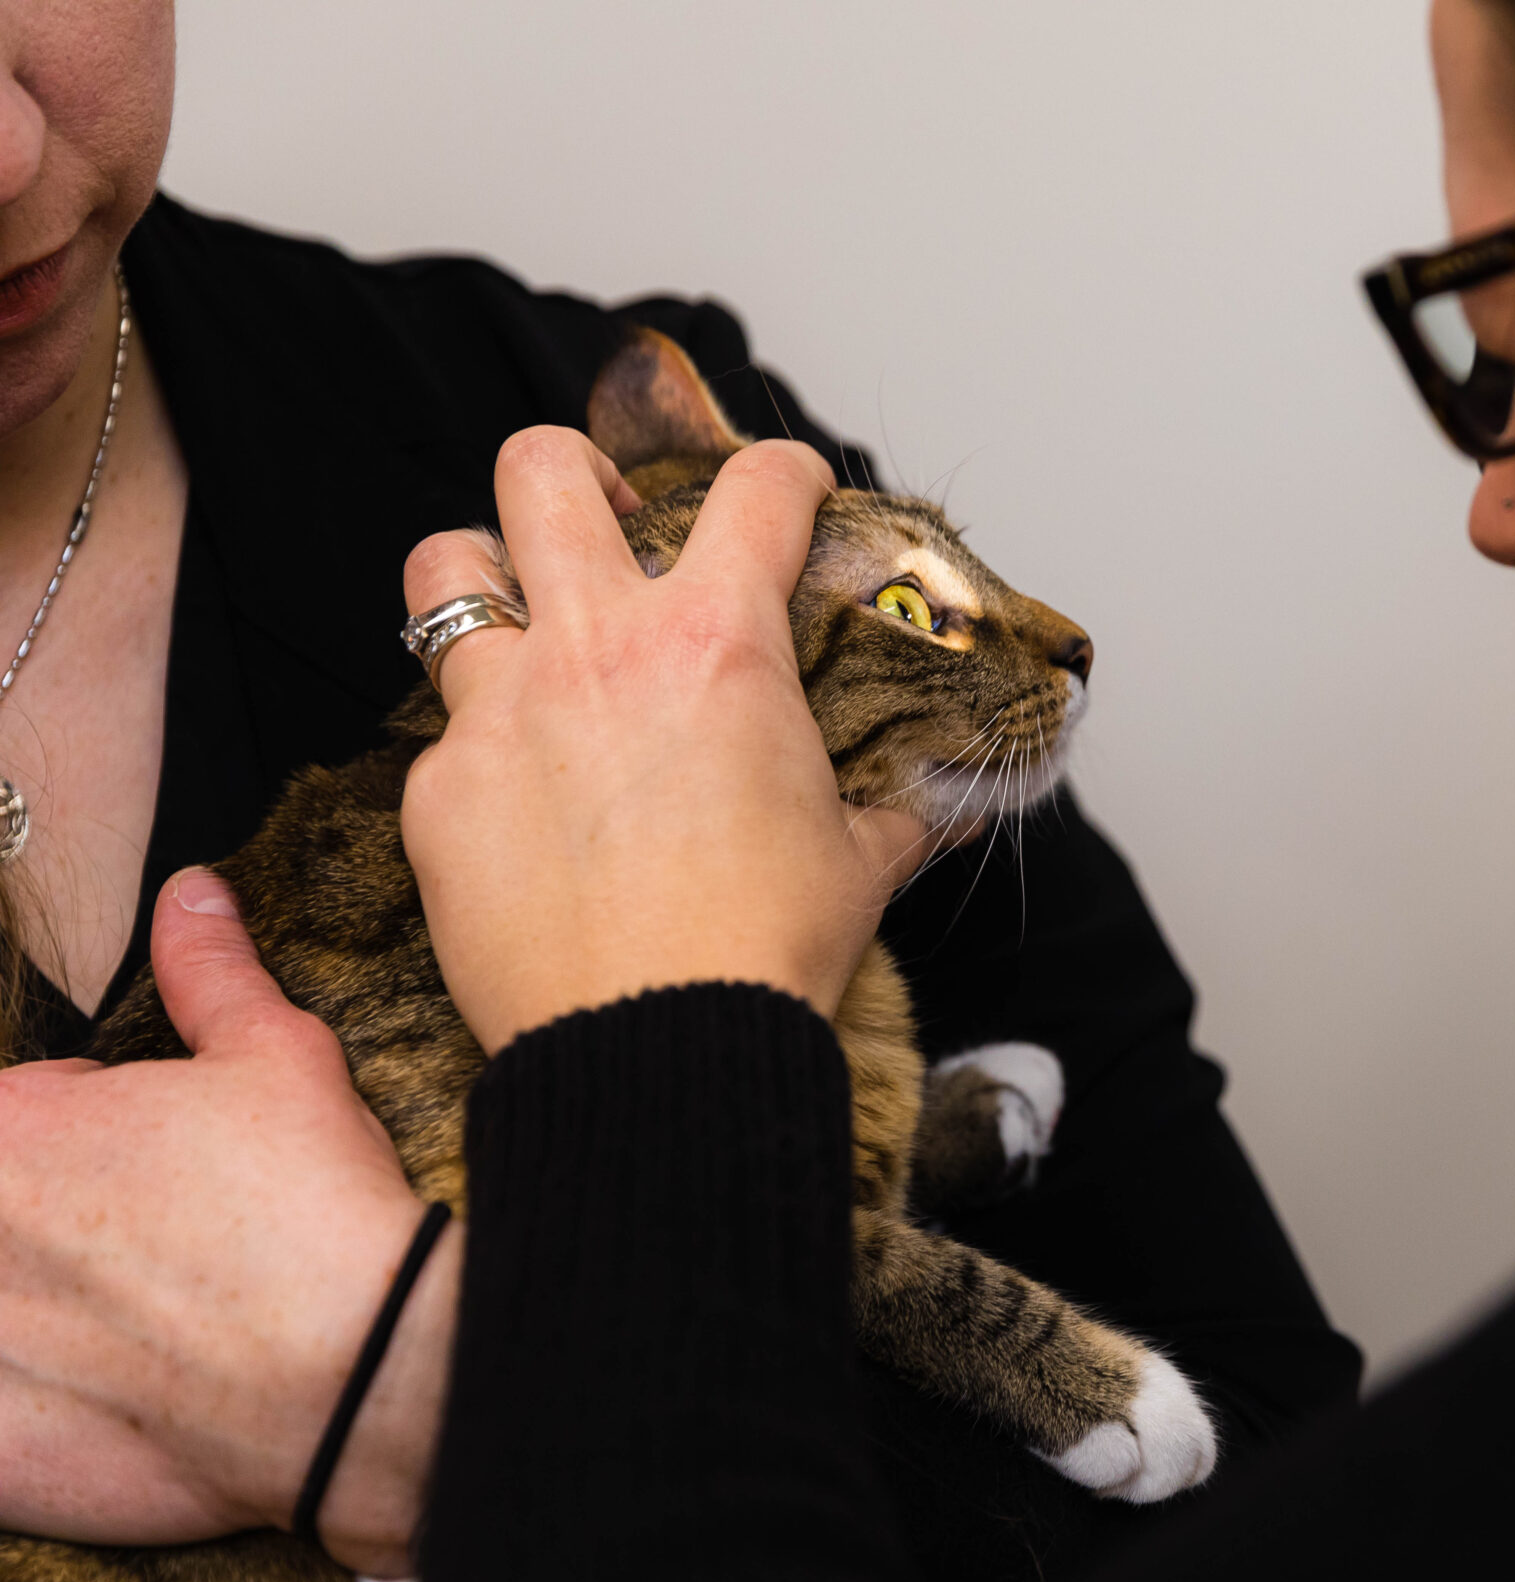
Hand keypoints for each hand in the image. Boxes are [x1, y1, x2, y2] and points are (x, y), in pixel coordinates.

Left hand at [0, 868, 453, 1578]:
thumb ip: (209, 973)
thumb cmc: (311, 1210)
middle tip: (157, 1259)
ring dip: (51, 1312)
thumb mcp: (277, 1059)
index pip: (17, 1121)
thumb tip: (190, 891)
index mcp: (8, 1130)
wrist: (354, 1375)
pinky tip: (112, 1405)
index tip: (152, 1174)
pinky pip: (4, 1424)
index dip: (86, 1141)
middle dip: (62, 1231)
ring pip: (10, 1305)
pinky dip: (38, 1406)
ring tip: (143, 1334)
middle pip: (10, 1222)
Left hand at [399, 430, 927, 1052]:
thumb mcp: (858, 861)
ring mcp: (500, 712)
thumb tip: (946, 808)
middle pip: (541, 470)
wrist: (658, 1049)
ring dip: (482, 579)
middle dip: (576, 471)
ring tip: (518, 625)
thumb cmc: (765, 951)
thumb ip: (893, 810)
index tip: (791, 492)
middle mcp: (599, 651)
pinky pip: (442, 738)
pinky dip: (481, 753)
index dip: (786, 474)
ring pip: (445, 572)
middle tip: (607, 519)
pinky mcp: (438, 793)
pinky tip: (522, 807)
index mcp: (720, 646)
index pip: (758, 491)